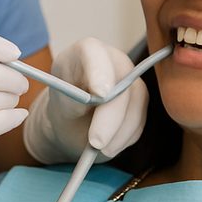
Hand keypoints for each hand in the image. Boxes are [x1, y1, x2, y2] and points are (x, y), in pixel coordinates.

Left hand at [22, 38, 147, 163]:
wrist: (73, 122)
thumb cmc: (64, 107)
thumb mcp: (61, 104)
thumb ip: (75, 98)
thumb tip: (98, 98)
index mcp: (86, 52)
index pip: (94, 52)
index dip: (99, 71)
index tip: (100, 94)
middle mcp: (113, 60)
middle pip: (121, 83)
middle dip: (110, 117)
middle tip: (96, 142)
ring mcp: (131, 79)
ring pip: (136, 104)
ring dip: (118, 132)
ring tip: (98, 149)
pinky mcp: (140, 100)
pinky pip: (139, 120)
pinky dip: (124, 137)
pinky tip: (108, 144)